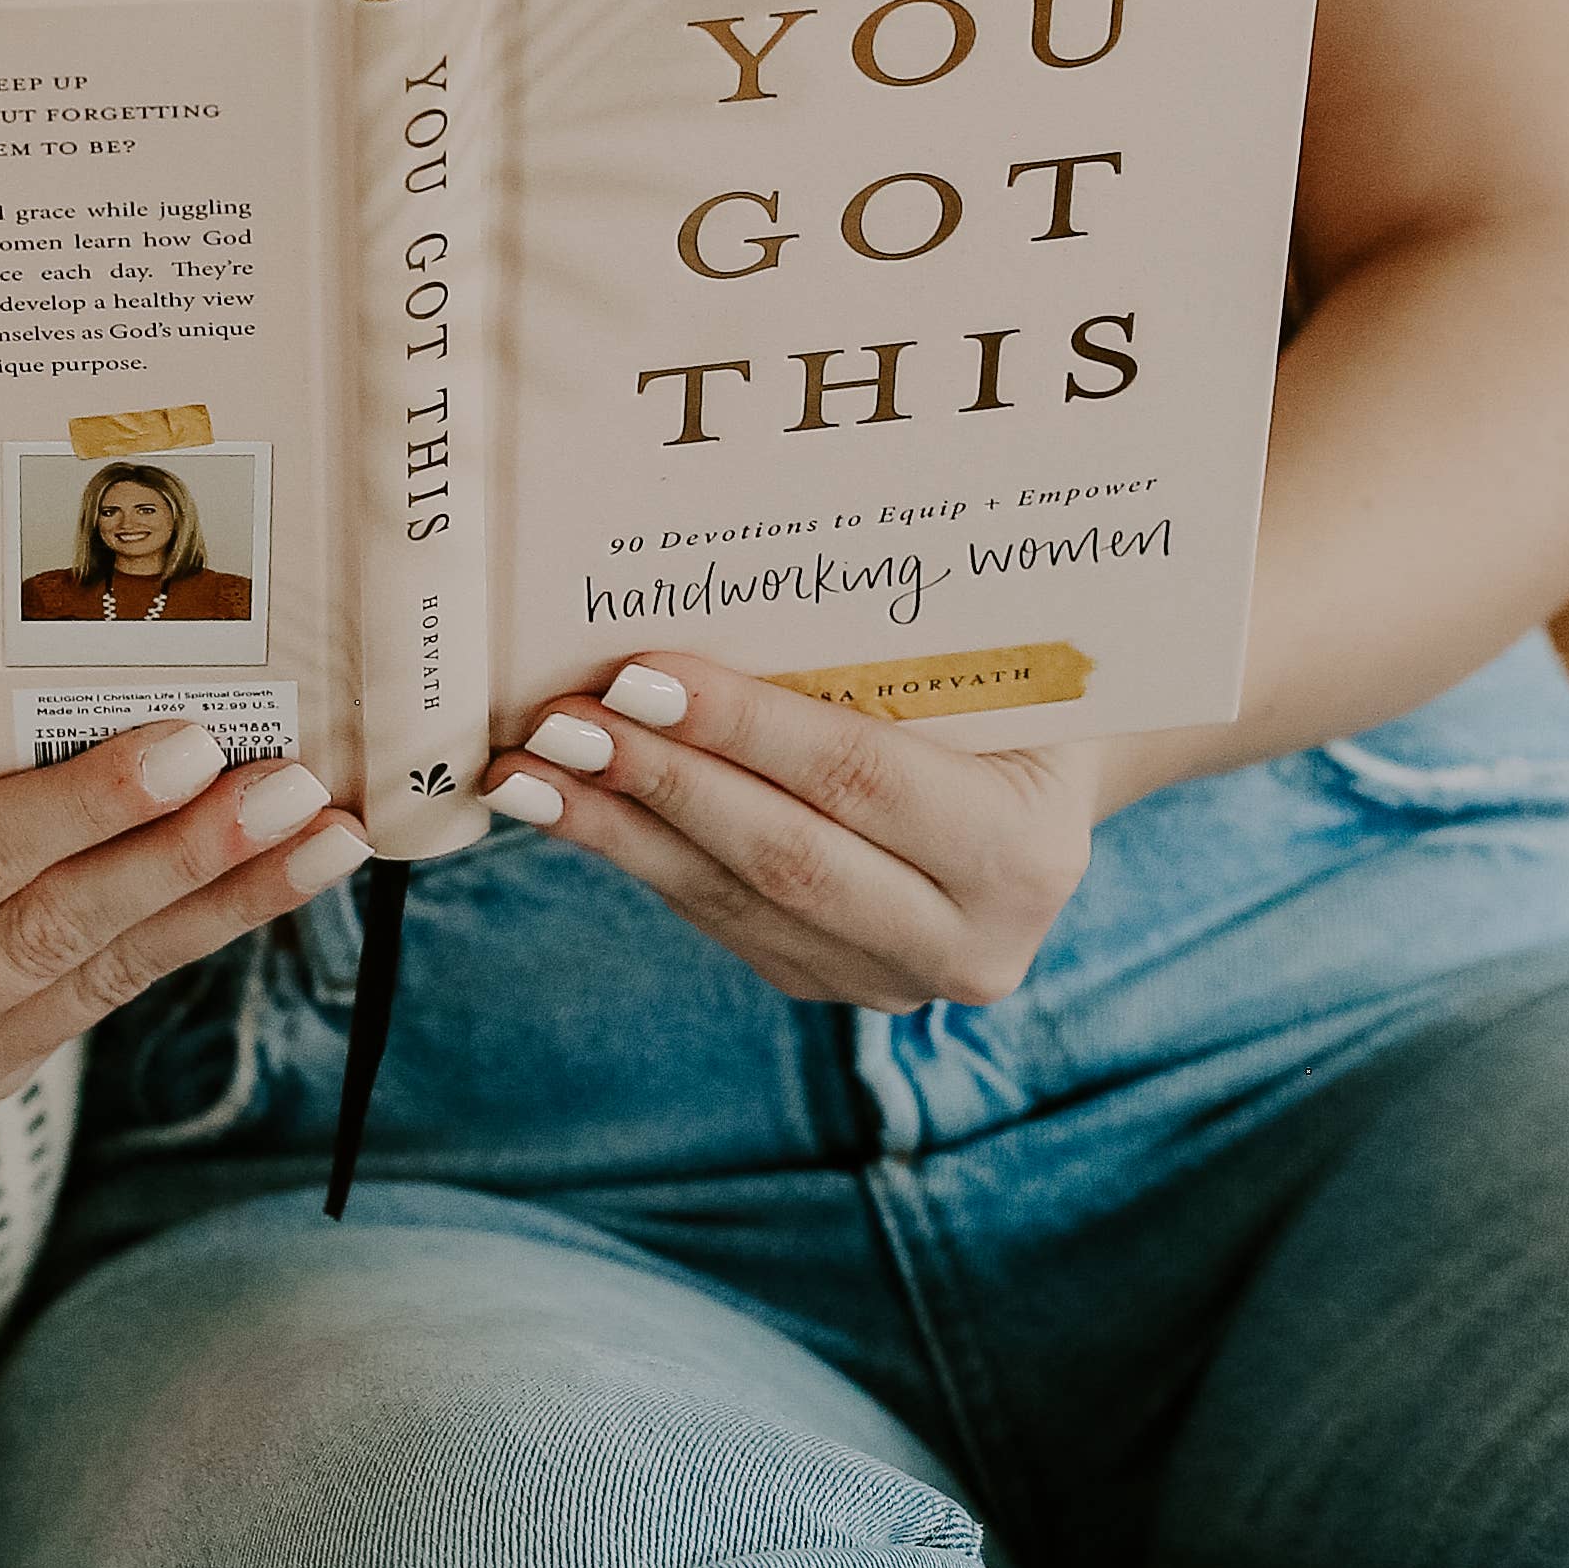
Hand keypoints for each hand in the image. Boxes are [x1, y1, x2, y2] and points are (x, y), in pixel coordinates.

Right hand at [0, 725, 368, 1133]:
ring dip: (222, 904)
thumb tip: (61, 641)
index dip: (76, 806)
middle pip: (48, 938)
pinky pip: (88, 996)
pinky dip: (180, 930)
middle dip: (186, 859)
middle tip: (294, 788)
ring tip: (324, 838)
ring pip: (95, 981)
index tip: (185, 739)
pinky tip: (264, 875)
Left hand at [479, 655, 1096, 1011]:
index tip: (637, 675)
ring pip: (732, 901)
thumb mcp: (983, 662)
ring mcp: (896, 979)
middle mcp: (971, 942)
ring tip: (525, 771)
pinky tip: (564, 807)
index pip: (859, 779)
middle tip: (559, 723)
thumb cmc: (1004, 684)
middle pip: (786, 857)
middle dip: (659, 784)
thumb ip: (886, 654)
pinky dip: (636, 856)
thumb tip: (705, 584)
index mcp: (1027, 850)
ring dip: (615, 831)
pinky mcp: (831, 983)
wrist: (1044, 779)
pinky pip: (718, 917)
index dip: (743, 728)